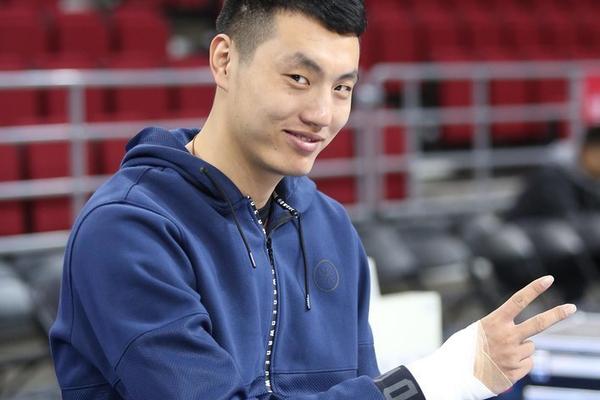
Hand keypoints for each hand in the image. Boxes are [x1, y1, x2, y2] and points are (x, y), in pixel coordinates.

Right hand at [474, 275, 576, 393]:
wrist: (456, 375)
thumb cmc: (465, 349)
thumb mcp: (478, 330)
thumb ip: (501, 330)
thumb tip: (528, 340)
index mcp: (494, 322)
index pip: (518, 301)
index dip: (534, 289)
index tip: (548, 279)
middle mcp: (506, 337)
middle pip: (538, 323)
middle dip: (557, 314)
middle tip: (572, 308)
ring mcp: (512, 355)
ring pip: (529, 347)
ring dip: (520, 349)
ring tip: (500, 354)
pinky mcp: (515, 371)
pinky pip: (527, 363)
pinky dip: (518, 363)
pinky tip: (503, 364)